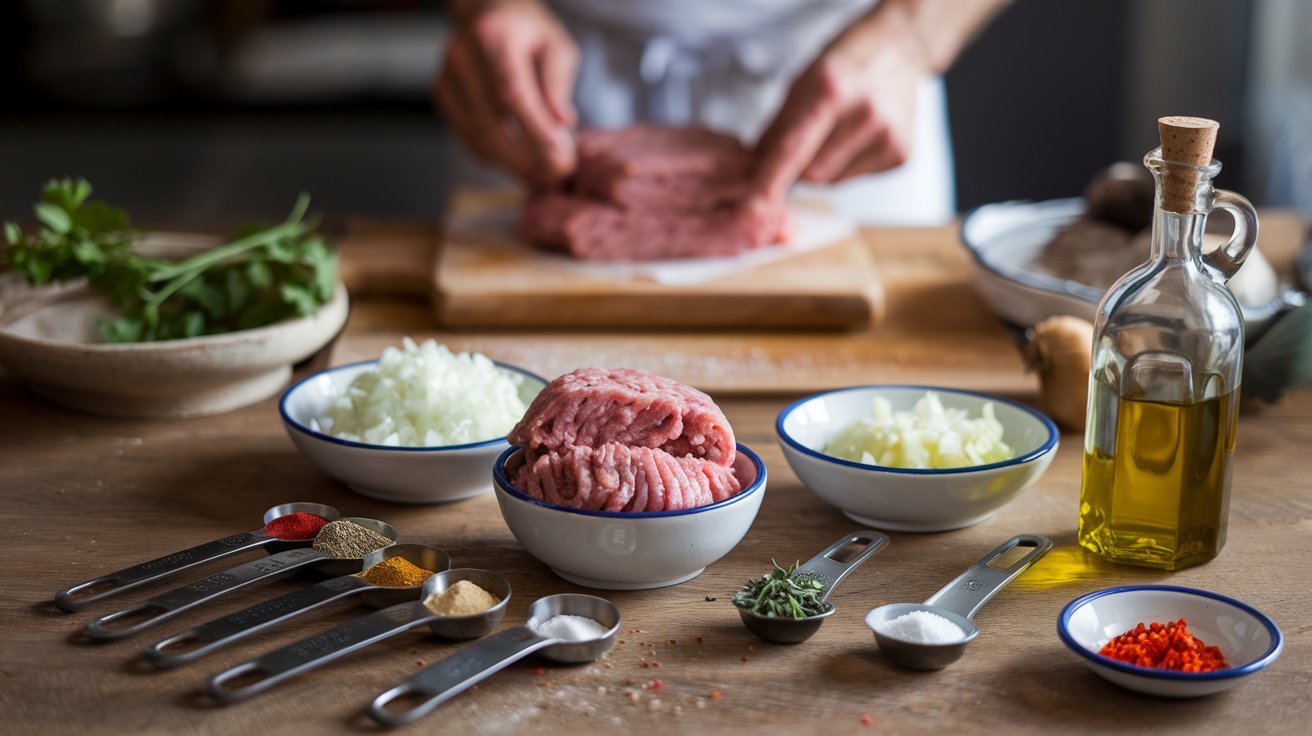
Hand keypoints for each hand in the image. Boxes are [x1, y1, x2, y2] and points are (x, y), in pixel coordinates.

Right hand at [435, 0, 578, 184]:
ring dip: (511, 164)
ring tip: (541, 177)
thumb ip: (558, 82)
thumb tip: (561, 122)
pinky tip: (517, 165)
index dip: (536, 132)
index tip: (560, 158)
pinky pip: (467, 136)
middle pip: (492, 121)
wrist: (486, 12)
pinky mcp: (442, 94)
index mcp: (493, 38)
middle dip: (526, 157)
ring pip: (478, 135)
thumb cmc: (526, 31)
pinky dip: (493, 157)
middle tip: (555, 176)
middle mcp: (462, 56)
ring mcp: (447, 77)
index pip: (513, 94)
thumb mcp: (555, 45)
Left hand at [753, 6, 930, 196]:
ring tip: (835, 131)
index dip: (769, 180)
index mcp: (831, 88)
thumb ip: (778, 125)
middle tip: (804, 140)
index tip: (753, 207)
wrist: (900, 48)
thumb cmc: (847, 61)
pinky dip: (845, 165)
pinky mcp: (900, 155)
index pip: (792, 149)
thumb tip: (755, 167)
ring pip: (831, 180)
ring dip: (821, 166)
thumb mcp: (803, 79)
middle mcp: (864, 113)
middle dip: (797, 166)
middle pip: (811, 173)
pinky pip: (853, 178)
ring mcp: (887, 136)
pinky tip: (856, 136)